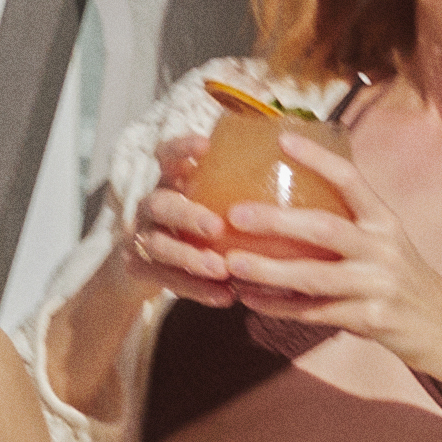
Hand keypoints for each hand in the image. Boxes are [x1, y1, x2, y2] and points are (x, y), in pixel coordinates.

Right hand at [121, 128, 268, 307]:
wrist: (141, 265)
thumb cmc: (192, 226)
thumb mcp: (204, 201)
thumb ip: (234, 190)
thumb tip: (300, 174)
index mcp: (170, 183)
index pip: (166, 156)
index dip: (181, 148)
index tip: (206, 145)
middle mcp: (152, 207)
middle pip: (160, 204)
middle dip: (188, 214)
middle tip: (216, 227)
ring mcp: (141, 238)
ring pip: (158, 246)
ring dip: (191, 257)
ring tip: (222, 269)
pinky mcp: (140, 269)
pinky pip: (166, 280)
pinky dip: (196, 289)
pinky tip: (225, 296)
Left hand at [210, 127, 441, 374]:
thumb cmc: (402, 277)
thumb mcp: (386, 240)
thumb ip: (349, 221)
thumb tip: (292, 194)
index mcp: (384, 221)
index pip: (351, 179)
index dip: (318, 158)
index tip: (283, 138)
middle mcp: (382, 248)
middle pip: (324, 229)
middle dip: (276, 221)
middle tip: (235, 214)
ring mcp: (377, 285)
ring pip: (314, 276)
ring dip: (269, 270)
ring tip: (231, 262)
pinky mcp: (369, 320)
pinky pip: (315, 312)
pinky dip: (279, 307)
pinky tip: (250, 299)